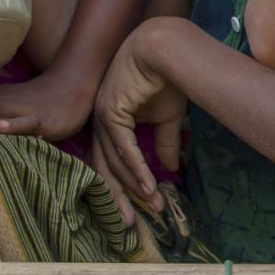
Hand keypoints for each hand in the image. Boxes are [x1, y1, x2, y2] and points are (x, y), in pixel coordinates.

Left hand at [90, 20, 190, 216]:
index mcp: (110, 123)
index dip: (126, 186)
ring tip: (151, 207)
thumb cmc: (166, 78)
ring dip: (135, 187)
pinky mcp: (110, 112)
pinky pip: (124, 149)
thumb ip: (165, 143)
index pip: (112, 162)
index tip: (143, 208)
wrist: (166, 49)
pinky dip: (137, 170)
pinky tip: (149, 187)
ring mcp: (102, 117)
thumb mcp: (167, 118)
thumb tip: (172, 168)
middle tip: (130, 225)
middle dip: (120, 198)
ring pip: (115, 162)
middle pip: (106, 168)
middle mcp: (101, 123)